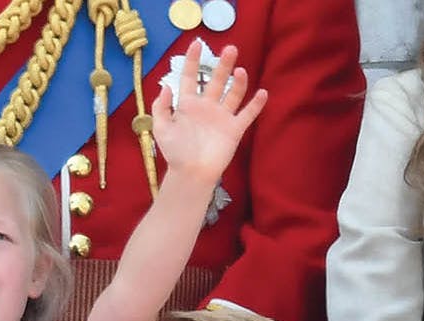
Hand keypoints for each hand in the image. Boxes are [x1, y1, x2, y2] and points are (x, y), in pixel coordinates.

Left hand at [151, 41, 266, 182]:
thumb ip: (161, 107)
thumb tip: (165, 86)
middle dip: (223, 64)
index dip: (193, 60)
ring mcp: (222, 117)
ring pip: (233, 93)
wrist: (191, 173)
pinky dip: (255, 104)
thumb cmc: (175, 153)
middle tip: (230, 49)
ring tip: (240, 71)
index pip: (191, 77)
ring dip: (239, 82)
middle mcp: (207, 107)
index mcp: (188, 104)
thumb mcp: (161, 128)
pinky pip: (247, 114)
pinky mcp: (234, 129)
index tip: (197, 43)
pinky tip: (262, 92)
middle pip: (217, 80)